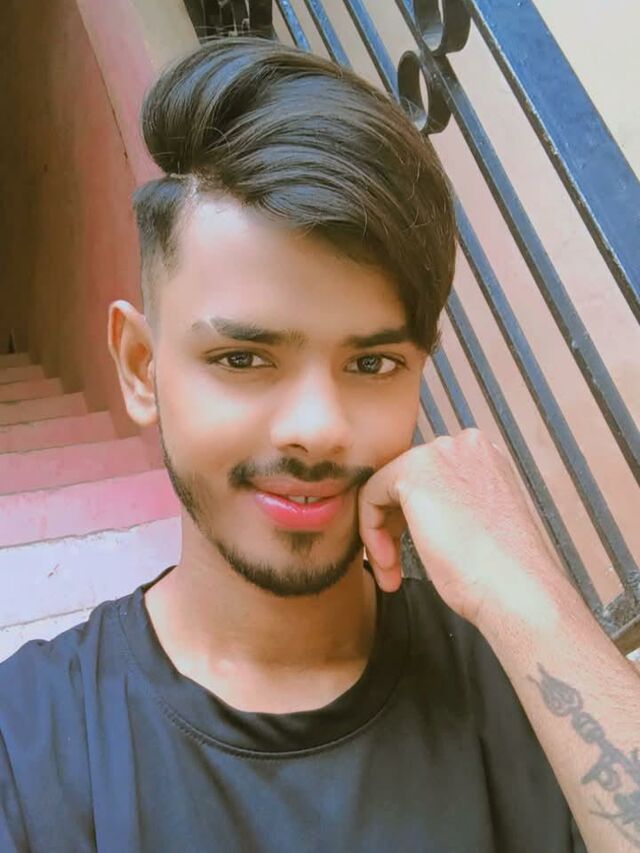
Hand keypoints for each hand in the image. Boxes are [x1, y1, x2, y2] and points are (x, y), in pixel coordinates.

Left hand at [358, 428, 565, 629]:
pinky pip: (370, 496)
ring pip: (385, 489)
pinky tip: (388, 564)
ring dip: (383, 535)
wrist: (514, 588)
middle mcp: (462, 445)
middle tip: (397, 568)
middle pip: (406, 481)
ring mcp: (439, 454)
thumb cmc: (502, 571)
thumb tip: (420, 509)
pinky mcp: (414, 473)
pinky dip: (372, 532)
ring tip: (392, 574)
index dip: (414, 520)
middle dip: (396, 527)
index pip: (429, 478)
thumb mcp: (477, 521)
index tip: (413, 555)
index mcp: (484, 456)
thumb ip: (452, 503)